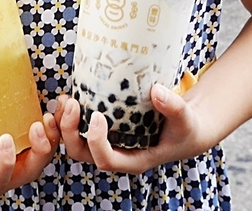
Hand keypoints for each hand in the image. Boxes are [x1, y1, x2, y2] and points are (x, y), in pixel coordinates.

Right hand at [0, 114, 59, 203]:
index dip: (5, 165)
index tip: (5, 140)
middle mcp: (1, 178)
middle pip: (27, 171)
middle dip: (38, 152)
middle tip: (36, 126)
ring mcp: (14, 163)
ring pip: (39, 157)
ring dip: (49, 139)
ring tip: (48, 117)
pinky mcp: (21, 146)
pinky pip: (40, 141)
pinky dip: (48, 128)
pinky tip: (50, 110)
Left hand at [55, 85, 205, 172]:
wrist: (185, 127)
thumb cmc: (185, 128)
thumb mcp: (186, 119)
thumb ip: (174, 107)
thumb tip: (157, 91)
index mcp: (134, 160)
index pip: (106, 160)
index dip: (96, 141)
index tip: (98, 115)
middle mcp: (117, 154)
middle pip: (82, 153)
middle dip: (70, 131)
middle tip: (72, 103)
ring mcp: (109, 142)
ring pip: (76, 142)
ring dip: (65, 123)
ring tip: (66, 98)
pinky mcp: (105, 128)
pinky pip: (79, 127)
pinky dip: (71, 114)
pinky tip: (71, 95)